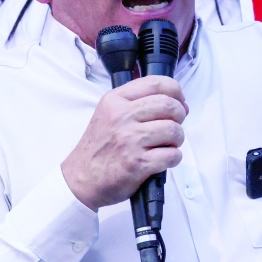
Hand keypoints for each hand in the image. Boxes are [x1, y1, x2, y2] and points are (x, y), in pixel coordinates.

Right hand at [62, 77, 187, 211]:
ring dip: (177, 139)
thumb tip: (176, 102)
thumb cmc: (98, 148)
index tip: (179, 101)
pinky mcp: (137, 163)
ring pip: (173, 130)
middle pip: (169, 105)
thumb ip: (136, 103)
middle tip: (174, 125)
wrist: (81, 178)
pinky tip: (163, 159)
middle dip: (180, 115)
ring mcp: (129, 140)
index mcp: (115, 101)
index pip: (156, 83)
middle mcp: (121, 117)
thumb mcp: (108, 113)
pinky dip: (174, 158)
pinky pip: (172, 155)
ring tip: (168, 144)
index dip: (176, 91)